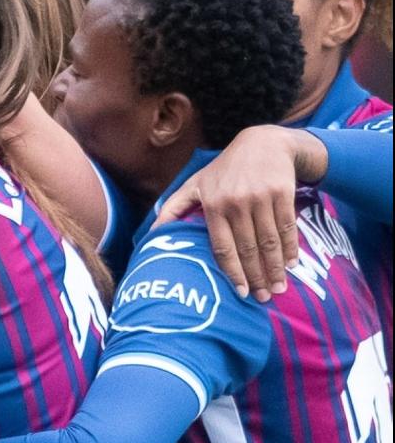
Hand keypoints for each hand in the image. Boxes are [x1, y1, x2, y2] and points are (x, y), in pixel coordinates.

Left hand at [154, 125, 323, 300]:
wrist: (262, 143)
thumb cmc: (223, 170)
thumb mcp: (195, 184)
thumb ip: (173, 207)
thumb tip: (151, 233)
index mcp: (212, 204)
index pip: (222, 247)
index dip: (232, 272)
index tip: (240, 292)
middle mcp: (235, 202)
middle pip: (247, 248)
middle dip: (256, 277)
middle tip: (262, 298)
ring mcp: (260, 197)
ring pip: (270, 242)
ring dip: (275, 269)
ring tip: (278, 288)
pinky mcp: (282, 193)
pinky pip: (287, 228)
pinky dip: (290, 249)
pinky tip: (291, 264)